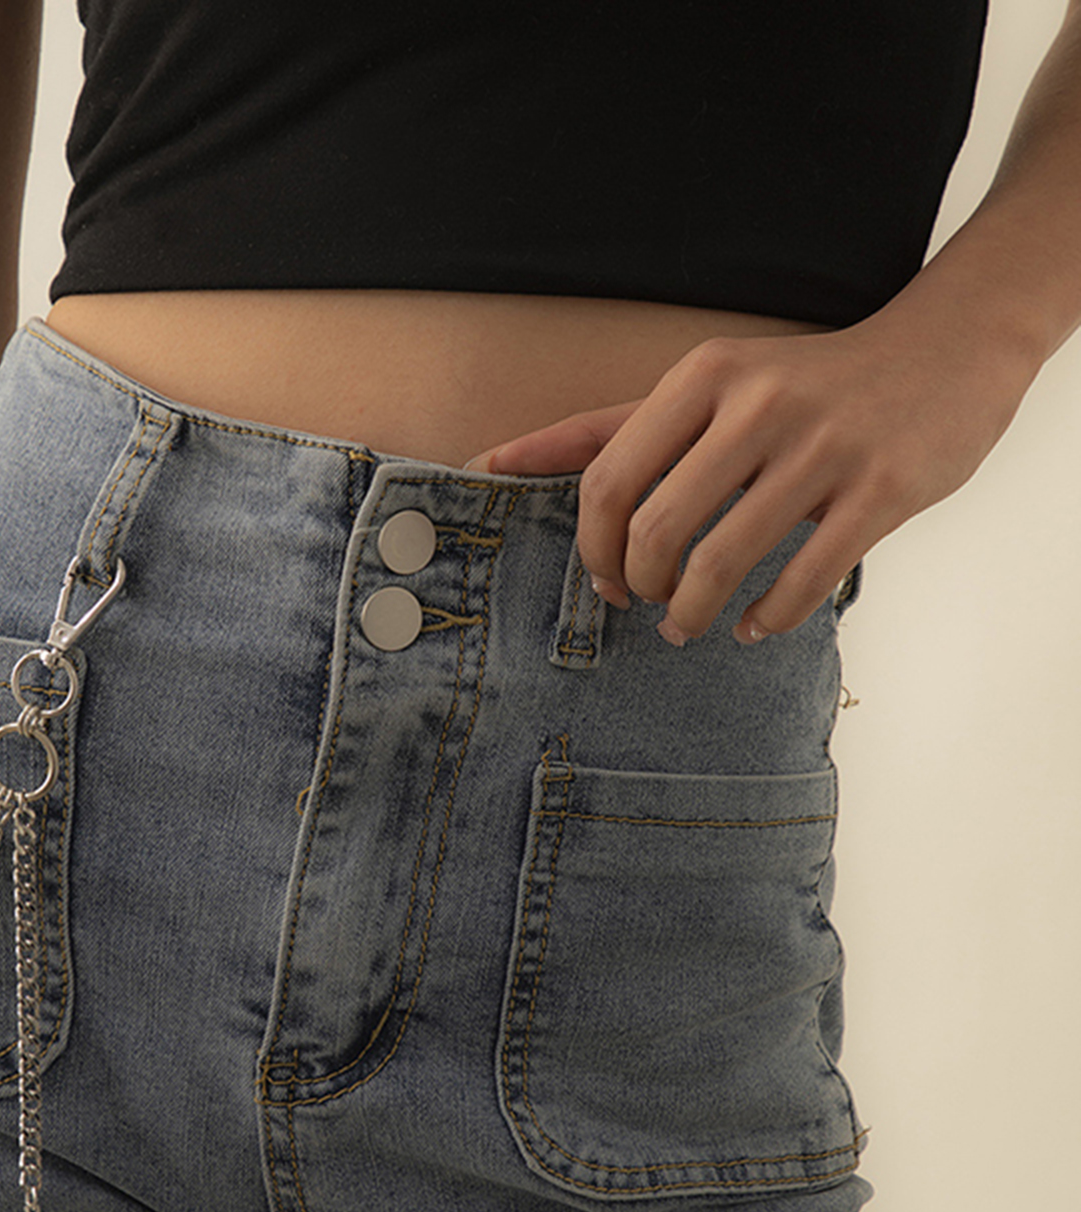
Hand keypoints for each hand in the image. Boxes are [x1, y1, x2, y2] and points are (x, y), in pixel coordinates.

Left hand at [466, 310, 1035, 643]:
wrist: (950, 348)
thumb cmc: (803, 381)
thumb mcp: (708, 383)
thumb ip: (613, 427)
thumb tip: (498, 461)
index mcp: (704, 376)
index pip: (607, 480)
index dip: (592, 547)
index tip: (603, 580)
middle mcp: (759, 404)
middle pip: (655, 529)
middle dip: (640, 585)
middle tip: (649, 602)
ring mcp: (824, 448)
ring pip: (720, 563)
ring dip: (692, 614)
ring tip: (688, 627)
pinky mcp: (881, 492)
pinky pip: (800, 581)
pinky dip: (764, 620)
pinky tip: (751, 625)